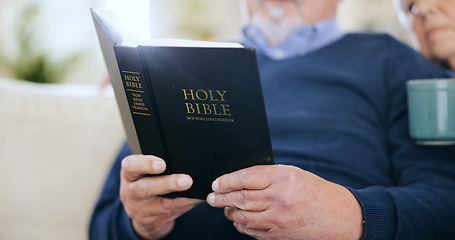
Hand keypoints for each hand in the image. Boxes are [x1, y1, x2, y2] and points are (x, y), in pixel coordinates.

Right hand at [120, 155, 203, 239]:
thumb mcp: (144, 171)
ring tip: (196, 192)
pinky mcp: (151, 222)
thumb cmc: (146, 181)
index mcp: (129, 174)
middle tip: (186, 181)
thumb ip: (157, 164)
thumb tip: (184, 157)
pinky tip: (196, 199)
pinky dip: (186, 205)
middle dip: (168, 184)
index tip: (162, 164)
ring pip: (162, 205)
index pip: (130, 166)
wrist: (140, 210)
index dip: (144, 165)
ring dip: (182, 199)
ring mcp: (140, 210)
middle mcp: (131, 192)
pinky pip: (172, 213)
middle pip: (146, 188)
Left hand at [206, 165, 363, 239]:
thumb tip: (240, 180)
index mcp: (283, 178)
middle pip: (240, 198)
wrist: (340, 217)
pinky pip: (252, 231)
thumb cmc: (317, 192)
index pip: (245, 177)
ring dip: (229, 212)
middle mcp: (279, 198)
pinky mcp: (279, 235)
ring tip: (224, 207)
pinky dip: (241, 225)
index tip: (216, 183)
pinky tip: (238, 220)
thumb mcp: (294, 174)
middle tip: (211, 197)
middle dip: (221, 198)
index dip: (226, 181)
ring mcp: (278, 220)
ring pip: (243, 216)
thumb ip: (268, 175)